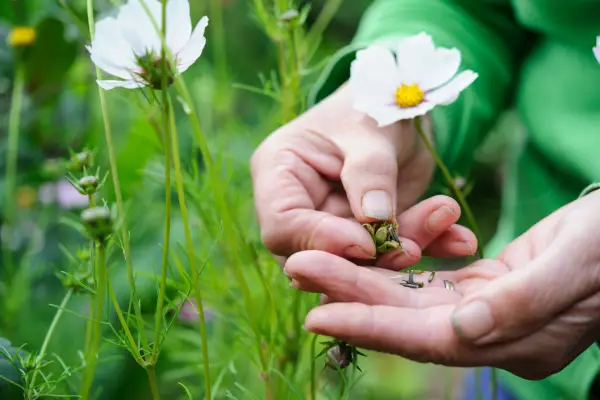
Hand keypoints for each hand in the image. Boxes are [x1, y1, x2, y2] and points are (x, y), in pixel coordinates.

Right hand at [251, 84, 475, 268]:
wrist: (399, 104)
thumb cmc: (373, 102)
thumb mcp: (372, 131)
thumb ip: (370, 176)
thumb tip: (375, 229)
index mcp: (279, 173)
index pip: (282, 225)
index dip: (319, 242)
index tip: (367, 243)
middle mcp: (299, 205)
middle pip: (315, 254)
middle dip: (365, 259)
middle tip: (412, 248)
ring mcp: (331, 222)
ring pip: (356, 262)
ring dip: (401, 253)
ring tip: (446, 226)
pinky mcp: (364, 233)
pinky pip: (390, 253)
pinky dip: (426, 247)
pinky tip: (459, 239)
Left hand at [286, 189, 599, 378]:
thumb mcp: (580, 262)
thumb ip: (524, 301)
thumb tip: (464, 330)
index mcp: (521, 339)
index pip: (429, 338)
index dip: (372, 326)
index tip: (317, 314)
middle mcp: (496, 333)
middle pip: (408, 318)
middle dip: (351, 296)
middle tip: (297, 270)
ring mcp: (491, 312)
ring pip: (412, 299)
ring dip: (362, 281)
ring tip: (313, 261)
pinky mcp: (488, 287)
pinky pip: (428, 283)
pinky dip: (393, 271)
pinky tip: (359, 258)